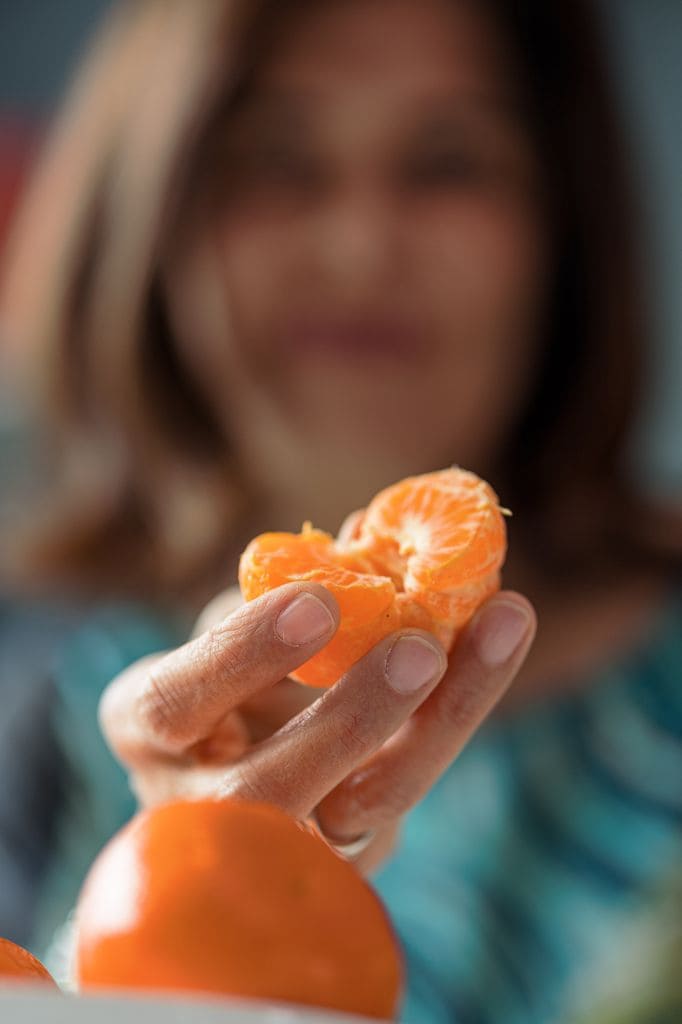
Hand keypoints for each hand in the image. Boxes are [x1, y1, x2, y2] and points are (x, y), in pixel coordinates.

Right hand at [99, 581, 534, 873]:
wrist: (243, 777)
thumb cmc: (231, 678)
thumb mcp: (235, 627)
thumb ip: (282, 589)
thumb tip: (371, 528)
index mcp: (147, 729)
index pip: (174, 702)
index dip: (241, 654)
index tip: (316, 599)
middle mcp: (201, 803)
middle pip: (266, 791)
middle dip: (350, 717)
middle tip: (422, 645)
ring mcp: (280, 843)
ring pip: (360, 812)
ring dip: (435, 722)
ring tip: (499, 627)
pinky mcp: (346, 856)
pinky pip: (405, 795)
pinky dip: (451, 718)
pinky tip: (494, 644)